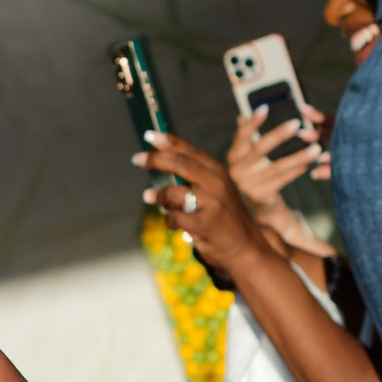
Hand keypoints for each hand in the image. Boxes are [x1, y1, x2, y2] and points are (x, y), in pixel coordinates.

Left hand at [137, 131, 265, 281]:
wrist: (243, 245)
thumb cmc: (222, 215)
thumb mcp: (215, 189)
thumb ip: (193, 176)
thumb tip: (159, 164)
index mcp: (217, 171)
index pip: (190, 151)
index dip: (168, 141)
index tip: (150, 136)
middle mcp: (216, 183)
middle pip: (180, 164)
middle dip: (155, 159)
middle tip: (137, 159)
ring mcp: (211, 203)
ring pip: (173, 193)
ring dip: (158, 195)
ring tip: (149, 197)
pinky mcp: (204, 224)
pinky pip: (174, 217)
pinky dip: (168, 219)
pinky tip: (172, 222)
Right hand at [221, 107, 324, 221]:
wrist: (254, 203)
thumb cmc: (254, 170)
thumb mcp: (247, 155)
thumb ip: (247, 137)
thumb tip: (242, 116)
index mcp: (233, 155)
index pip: (241, 135)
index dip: (253, 122)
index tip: (265, 107)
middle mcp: (237, 170)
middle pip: (260, 149)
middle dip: (278, 135)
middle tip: (296, 124)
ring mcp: (249, 184)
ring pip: (277, 167)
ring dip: (298, 156)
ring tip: (315, 148)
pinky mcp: (261, 196)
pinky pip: (283, 180)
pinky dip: (297, 170)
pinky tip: (309, 163)